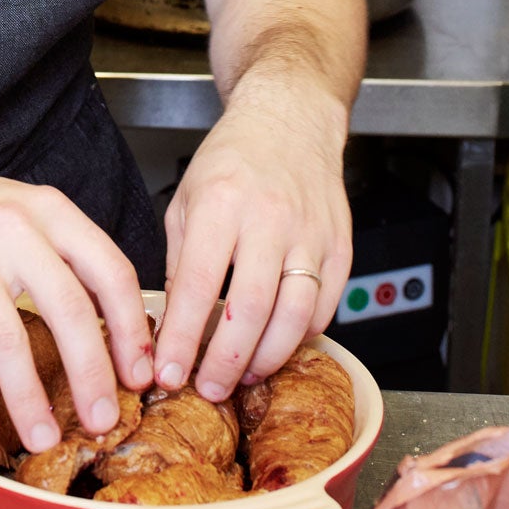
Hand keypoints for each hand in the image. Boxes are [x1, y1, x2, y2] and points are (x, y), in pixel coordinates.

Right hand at [0, 153, 153, 454]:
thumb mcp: (24, 212)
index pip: (110, 271)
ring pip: (10, 338)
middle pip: (69, 309)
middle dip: (92, 374)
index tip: (139, 373)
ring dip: (30, 398)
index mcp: (49, 211)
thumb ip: (66, 256)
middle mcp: (13, 228)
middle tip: (102, 419)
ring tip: (44, 436)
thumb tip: (115, 325)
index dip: (130, 329)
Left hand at [154, 81, 350, 401]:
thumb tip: (172, 323)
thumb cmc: (233, 159)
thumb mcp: (185, 198)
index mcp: (219, 202)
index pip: (197, 284)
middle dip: (226, 360)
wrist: (291, 120)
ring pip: (295, 313)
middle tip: (208, 389)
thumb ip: (179, 259)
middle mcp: (268, 218)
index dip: (182, 337)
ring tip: (244, 375)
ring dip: (268, 356)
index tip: (168, 372)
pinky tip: (278, 344)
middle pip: (251, 308)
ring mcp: (310, 233)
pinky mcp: (340, 245)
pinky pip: (326, 305)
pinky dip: (303, 335)